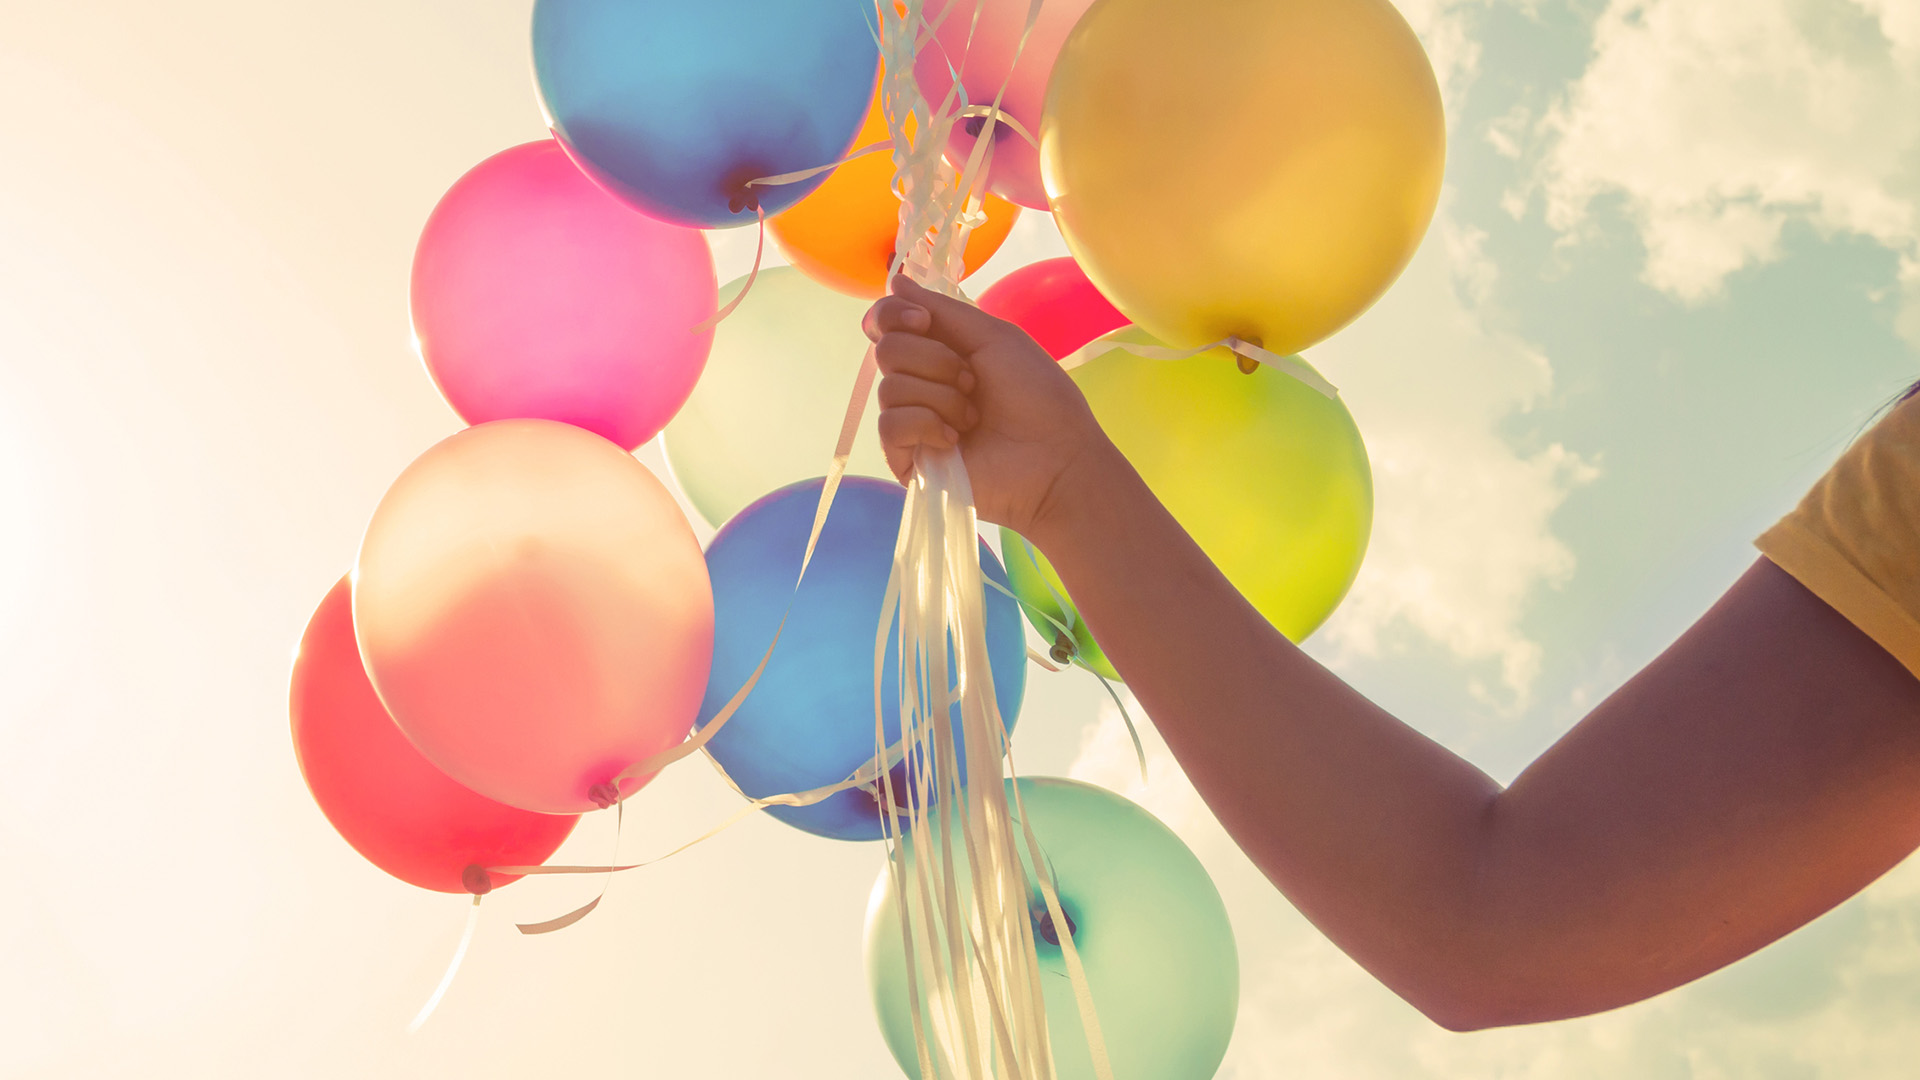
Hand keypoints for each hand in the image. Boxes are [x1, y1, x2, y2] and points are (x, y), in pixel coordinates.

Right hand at [864, 275, 1112, 539]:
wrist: (1056, 458)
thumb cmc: (1037, 397)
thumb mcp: (994, 337)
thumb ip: (943, 309)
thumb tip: (896, 279)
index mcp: (937, 351)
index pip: (886, 323)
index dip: (893, 314)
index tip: (923, 320)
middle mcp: (919, 384)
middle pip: (886, 350)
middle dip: (934, 360)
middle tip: (972, 382)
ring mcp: (912, 423)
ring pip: (890, 388)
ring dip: (942, 398)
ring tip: (974, 418)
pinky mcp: (907, 459)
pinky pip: (890, 426)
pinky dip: (926, 425)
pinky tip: (956, 441)